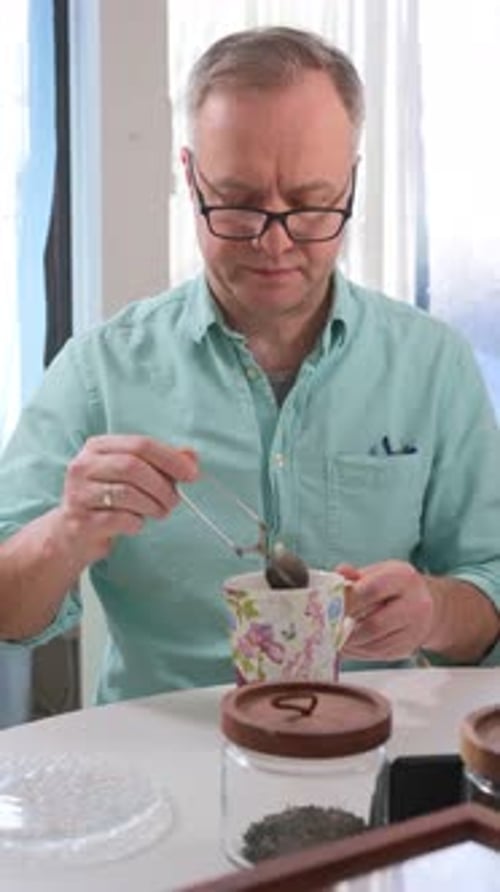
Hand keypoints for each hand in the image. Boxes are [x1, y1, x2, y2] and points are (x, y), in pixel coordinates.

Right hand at [57, 435, 198, 563]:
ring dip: (152, 506)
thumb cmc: (109, 499)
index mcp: (98, 447)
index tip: (192, 475)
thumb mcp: (134, 477)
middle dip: (161, 486)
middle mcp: (83, 465)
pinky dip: (136, 522)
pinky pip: (119, 519)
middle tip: (174, 501)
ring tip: (158, 512)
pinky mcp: (80, 521)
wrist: (73, 533)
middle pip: (133, 466)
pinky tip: (135, 523)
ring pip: (127, 493)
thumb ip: (162, 464)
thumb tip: (191, 456)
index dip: (170, 458)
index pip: (140, 444)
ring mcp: (78, 493)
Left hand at [336, 560, 434, 660]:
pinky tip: (347, 645)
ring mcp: (414, 630)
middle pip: (375, 623)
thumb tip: (339, 573)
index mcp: (404, 578)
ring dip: (350, 644)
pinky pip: (378, 654)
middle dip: (347, 628)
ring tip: (333, 638)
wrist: (428, 604)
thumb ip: (356, 575)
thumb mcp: (379, 572)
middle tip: (328, 628)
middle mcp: (415, 605)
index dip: (348, 601)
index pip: (372, 590)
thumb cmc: (396, 586)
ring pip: (375, 643)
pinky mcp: (407, 648)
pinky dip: (357, 651)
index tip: (330, 606)